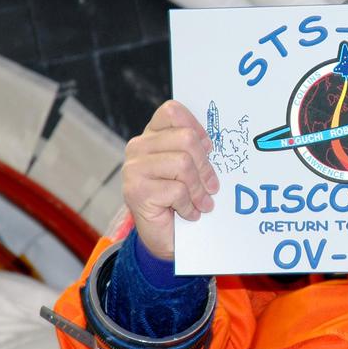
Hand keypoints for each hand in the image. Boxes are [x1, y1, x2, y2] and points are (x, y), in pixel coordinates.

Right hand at [122, 100, 220, 259]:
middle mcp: (138, 147)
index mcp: (151, 135)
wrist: (164, 237)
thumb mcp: (189, 168)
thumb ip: (195, 150)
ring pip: (183, 164)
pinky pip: (177, 190)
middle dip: (205, 166)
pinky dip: (189, 205)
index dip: (197, 128)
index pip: (172, 111)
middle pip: (186, 139)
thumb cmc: (179, 199)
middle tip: (211, 186)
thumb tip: (213, 142)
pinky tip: (188, 212)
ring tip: (201, 202)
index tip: (208, 149)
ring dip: (198, 189)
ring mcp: (134, 169)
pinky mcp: (136, 191)